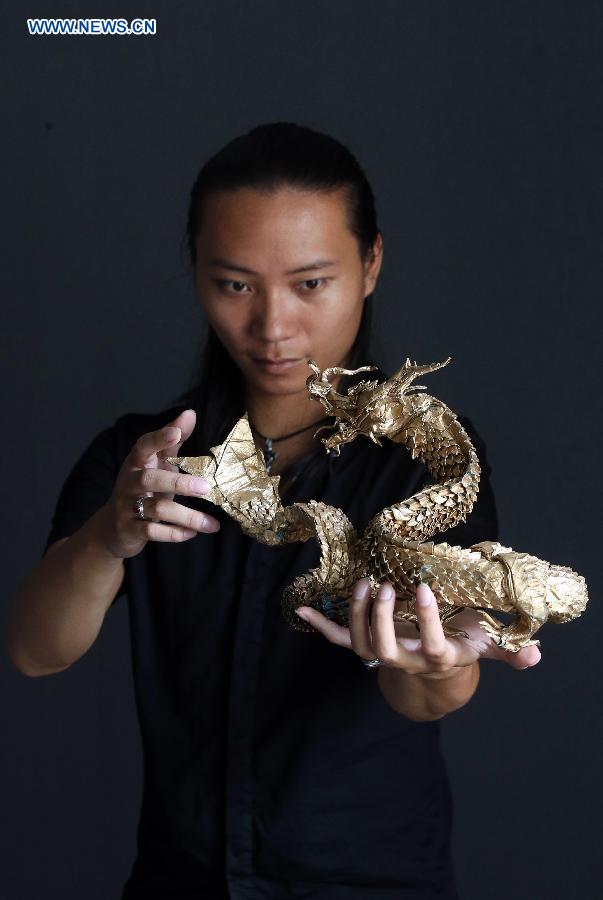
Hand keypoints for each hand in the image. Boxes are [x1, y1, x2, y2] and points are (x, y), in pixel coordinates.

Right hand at [96, 408, 220, 559]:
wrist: (113, 527)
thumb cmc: (142, 489)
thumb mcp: (156, 464)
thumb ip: (172, 441)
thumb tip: (189, 413)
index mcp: (136, 463)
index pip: (144, 446)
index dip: (159, 438)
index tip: (177, 432)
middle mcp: (129, 483)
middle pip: (151, 479)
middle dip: (179, 482)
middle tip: (206, 487)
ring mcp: (127, 507)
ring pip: (157, 510)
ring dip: (188, 517)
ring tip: (212, 524)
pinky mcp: (130, 530)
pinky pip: (153, 532)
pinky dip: (175, 534)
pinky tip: (193, 533)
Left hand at [295, 579, 541, 673]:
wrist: (432, 677)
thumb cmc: (460, 648)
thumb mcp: (485, 647)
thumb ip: (508, 652)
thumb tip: (536, 656)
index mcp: (438, 657)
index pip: (433, 645)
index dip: (428, 622)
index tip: (425, 589)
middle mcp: (406, 659)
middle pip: (385, 649)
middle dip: (381, 618)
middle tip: (384, 586)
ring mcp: (382, 653)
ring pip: (360, 643)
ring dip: (355, 614)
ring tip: (361, 584)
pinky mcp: (364, 646)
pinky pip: (338, 639)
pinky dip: (319, 623)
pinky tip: (300, 607)